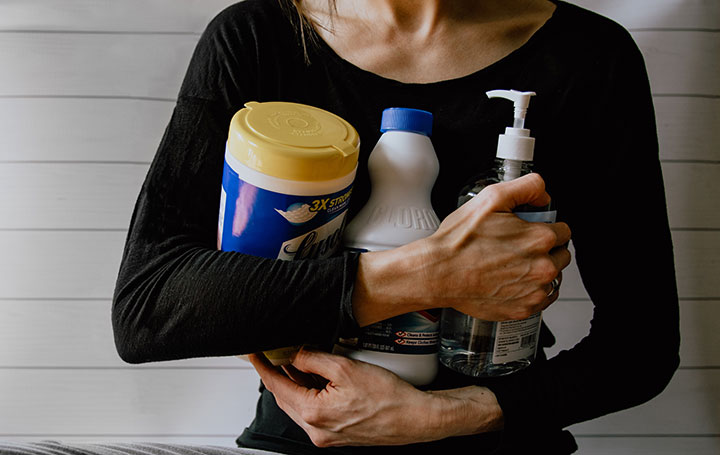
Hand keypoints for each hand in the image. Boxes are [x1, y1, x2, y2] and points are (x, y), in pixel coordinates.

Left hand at [248, 348, 502, 446]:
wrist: (415, 419)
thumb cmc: (389, 397)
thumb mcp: (346, 368)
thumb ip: (313, 360)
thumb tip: (294, 355)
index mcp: (313, 414)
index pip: (277, 386)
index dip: (263, 367)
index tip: (253, 353)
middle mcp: (315, 430)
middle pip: (285, 397)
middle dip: (278, 374)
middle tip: (274, 353)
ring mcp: (326, 435)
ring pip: (299, 405)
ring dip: (295, 384)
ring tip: (298, 361)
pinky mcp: (336, 435)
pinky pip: (313, 412)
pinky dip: (310, 394)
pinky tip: (317, 379)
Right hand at [352, 173, 570, 324]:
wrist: (438, 273)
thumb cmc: (459, 240)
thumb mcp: (491, 198)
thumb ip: (527, 187)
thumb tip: (544, 194)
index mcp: (540, 238)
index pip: (564, 231)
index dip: (545, 227)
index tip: (528, 231)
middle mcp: (543, 267)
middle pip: (561, 255)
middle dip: (545, 249)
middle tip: (517, 248)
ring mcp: (534, 291)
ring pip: (553, 278)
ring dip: (539, 270)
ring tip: (511, 265)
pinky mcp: (523, 310)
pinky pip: (541, 299)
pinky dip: (531, 291)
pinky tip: (511, 282)